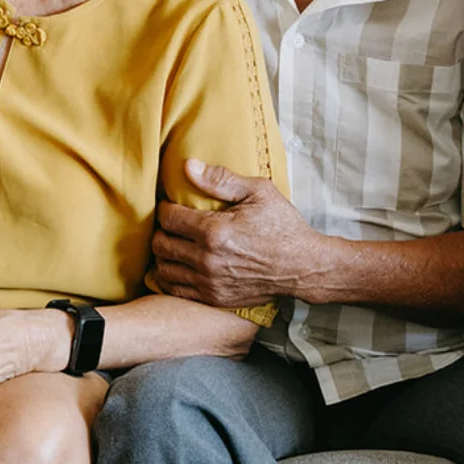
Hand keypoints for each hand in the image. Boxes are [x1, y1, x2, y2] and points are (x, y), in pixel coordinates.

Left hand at [152, 159, 318, 308]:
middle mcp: (207, 259)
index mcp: (215, 231)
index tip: (172, 204)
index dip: (165, 208)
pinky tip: (179, 265)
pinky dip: (170, 277)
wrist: (303, 266)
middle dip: (161, 230)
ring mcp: (209, 282)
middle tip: (171, 224)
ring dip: (163, 254)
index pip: (168, 218)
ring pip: (164, 268)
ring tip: (174, 243)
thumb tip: (188, 166)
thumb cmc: (283, 227)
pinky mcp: (214, 298)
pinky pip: (176, 289)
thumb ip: (221, 179)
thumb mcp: (259, 192)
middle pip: (161, 244)